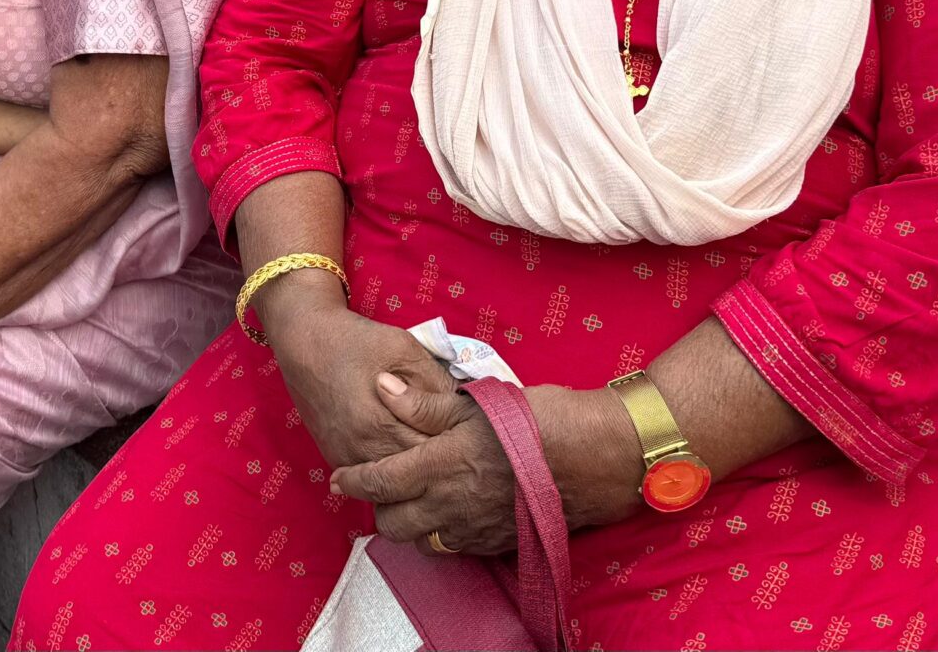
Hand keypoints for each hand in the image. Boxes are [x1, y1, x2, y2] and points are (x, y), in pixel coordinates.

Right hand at [266, 301, 458, 470]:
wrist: (304, 340)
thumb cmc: (356, 341)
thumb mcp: (405, 350)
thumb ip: (435, 384)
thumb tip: (466, 411)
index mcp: (380, 424)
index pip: (429, 454)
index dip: (454, 450)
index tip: (471, 442)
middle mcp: (360, 450)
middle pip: (411, 477)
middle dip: (437, 468)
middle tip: (461, 459)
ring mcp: (345, 458)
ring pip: (390, 486)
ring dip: (414, 478)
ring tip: (439, 468)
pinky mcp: (335, 458)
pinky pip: (369, 481)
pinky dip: (391, 479)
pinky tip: (409, 470)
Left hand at [333, 381, 634, 554]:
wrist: (600, 458)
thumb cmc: (542, 420)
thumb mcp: (479, 402)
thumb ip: (425, 403)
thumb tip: (382, 388)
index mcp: (442, 466)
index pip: (381, 481)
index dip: (353, 480)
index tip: (337, 477)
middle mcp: (453, 505)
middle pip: (393, 525)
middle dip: (380, 507)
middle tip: (382, 485)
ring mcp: (475, 530)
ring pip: (423, 541)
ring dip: (411, 523)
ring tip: (415, 499)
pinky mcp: (498, 543)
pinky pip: (455, 548)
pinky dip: (442, 533)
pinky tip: (450, 510)